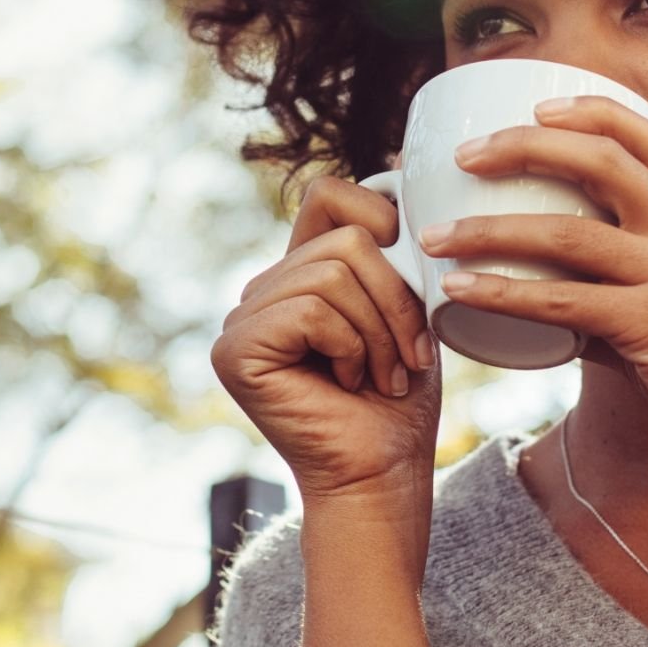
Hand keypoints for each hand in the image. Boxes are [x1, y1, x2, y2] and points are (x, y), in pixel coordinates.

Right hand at [212, 174, 441, 504]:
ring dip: (380, 332)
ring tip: (382, 376)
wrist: (383, 476)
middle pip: (345, 240)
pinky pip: (311, 310)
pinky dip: (350, 347)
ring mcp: (241, 320)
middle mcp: (261, 292)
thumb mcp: (405, 307)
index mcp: (297, 274)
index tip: (412, 274)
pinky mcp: (235, 350)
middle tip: (407, 359)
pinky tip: (348, 384)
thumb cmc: (398, 402)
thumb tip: (398, 170)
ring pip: (334, 273)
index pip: (328, 195)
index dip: (378, 215)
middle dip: (396, 302)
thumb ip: (388, 250)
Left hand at [419, 95, 647, 487]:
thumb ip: (617, 298)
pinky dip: (502, 292)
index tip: (537, 105)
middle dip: (525, 145)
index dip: (592, 110)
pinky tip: (458, 290)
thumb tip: (546, 305)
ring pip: (568, 232)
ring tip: (433, 235)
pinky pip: (563, 302)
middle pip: (601, 160)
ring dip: (489, 229)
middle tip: (465, 156)